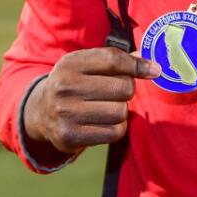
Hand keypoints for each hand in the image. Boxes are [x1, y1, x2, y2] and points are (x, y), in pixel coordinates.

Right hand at [24, 48, 159, 152]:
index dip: (138, 65)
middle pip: (123, 87)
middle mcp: (64, 87)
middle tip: (116, 92)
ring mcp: (65, 113)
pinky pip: (114, 132)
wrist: (41, 112)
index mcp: (70, 63)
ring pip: (120, 111)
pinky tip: (105, 122)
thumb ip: (118, 61)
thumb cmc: (74, 83)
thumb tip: (153, 66)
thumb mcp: (87, 64)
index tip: (155, 70)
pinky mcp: (69, 137)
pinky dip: (117, 127)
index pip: (113, 60)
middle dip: (127, 90)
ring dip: (122, 110)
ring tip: (108, 107)